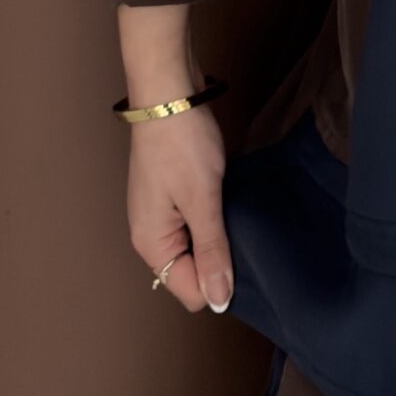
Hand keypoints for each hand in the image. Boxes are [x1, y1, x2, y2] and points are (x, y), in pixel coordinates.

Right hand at [127, 102, 233, 313]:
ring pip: (196, 247)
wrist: (169, 94)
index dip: (218, 282)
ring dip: (218, 237)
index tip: (243, 256)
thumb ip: (211, 251)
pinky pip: (195, 223)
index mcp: (151, 243)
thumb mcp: (203, 200)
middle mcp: (151, 235)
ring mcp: (160, 214)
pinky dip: (213, 218)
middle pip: (191, 271)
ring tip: (240, 215)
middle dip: (219, 260)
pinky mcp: (171, 195)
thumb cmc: (182, 145)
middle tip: (245, 232)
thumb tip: (219, 301)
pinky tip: (230, 203)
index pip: (189, 291)